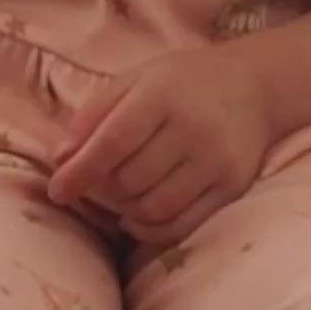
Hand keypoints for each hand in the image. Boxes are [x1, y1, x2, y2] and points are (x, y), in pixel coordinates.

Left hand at [48, 46, 271, 247]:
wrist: (253, 87)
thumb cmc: (181, 83)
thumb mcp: (135, 80)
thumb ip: (94, 115)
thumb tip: (60, 160)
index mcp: (163, 93)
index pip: (114, 141)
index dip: (81, 170)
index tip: (57, 190)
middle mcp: (193, 128)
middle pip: (131, 179)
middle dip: (103, 189)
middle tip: (98, 183)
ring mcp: (217, 161)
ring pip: (155, 207)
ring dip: (126, 210)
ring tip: (121, 196)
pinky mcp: (232, 187)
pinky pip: (183, 225)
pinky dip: (151, 229)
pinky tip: (139, 215)